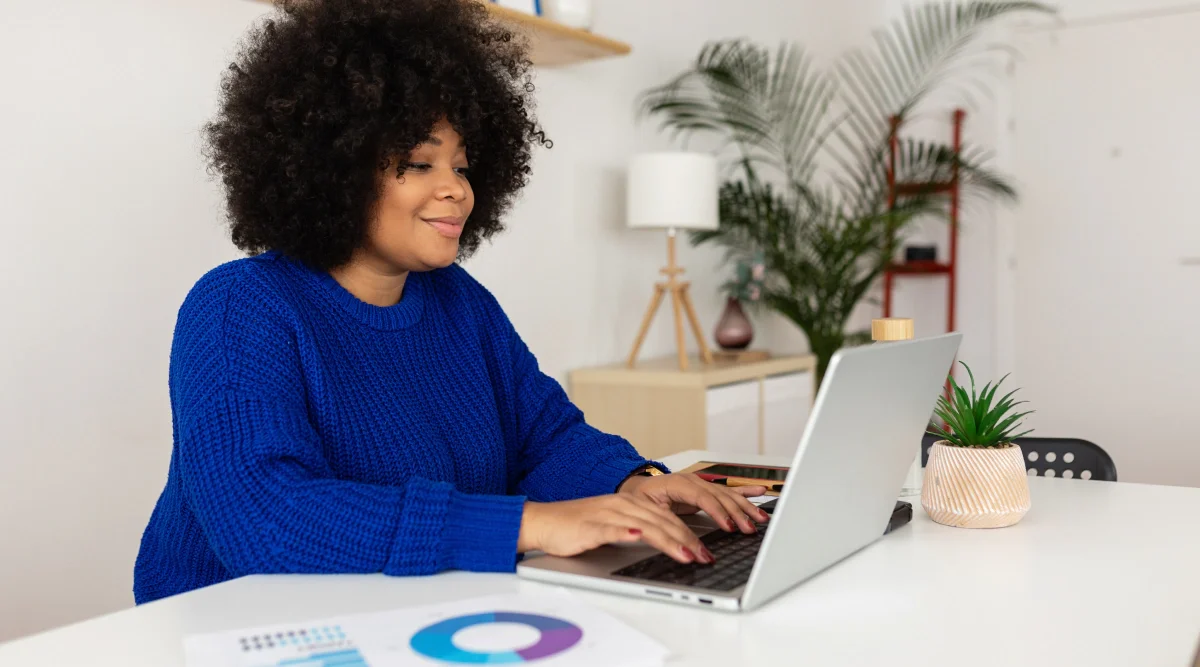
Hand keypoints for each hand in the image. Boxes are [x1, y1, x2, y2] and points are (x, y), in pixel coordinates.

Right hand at [517, 495, 715, 563]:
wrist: (544, 522)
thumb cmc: (577, 528)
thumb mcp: (614, 526)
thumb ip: (639, 530)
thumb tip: (667, 544)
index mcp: (631, 504)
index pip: (668, 518)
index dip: (690, 534)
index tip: (706, 551)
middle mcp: (623, 505)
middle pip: (662, 521)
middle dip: (688, 540)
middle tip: (705, 557)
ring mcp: (607, 514)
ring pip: (645, 525)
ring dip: (668, 540)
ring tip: (686, 554)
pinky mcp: (590, 525)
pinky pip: (611, 528)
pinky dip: (626, 532)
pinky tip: (638, 536)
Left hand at [618, 472, 768, 533]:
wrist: (636, 487)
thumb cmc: (638, 497)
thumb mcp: (645, 509)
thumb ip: (663, 521)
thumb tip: (680, 538)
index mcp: (677, 483)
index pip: (703, 497)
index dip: (718, 512)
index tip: (729, 526)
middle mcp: (693, 481)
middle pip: (720, 497)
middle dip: (737, 513)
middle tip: (749, 529)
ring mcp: (701, 484)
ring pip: (728, 495)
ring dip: (745, 507)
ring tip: (760, 518)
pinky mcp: (706, 490)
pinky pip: (729, 490)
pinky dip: (745, 492)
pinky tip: (759, 491)